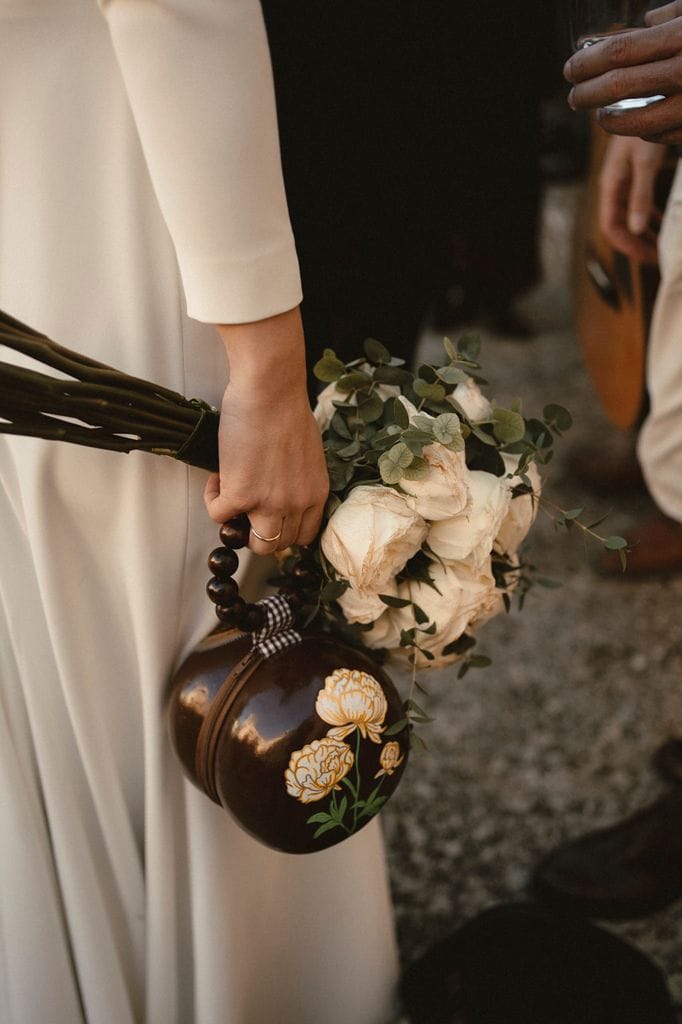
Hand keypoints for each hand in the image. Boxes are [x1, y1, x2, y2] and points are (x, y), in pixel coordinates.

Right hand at [204, 307, 328, 554]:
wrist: (270, 390)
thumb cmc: (286, 409)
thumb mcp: (307, 454)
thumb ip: (298, 478)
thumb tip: (278, 485)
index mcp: (316, 493)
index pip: (304, 535)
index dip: (284, 530)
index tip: (269, 517)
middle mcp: (297, 504)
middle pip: (279, 544)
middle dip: (259, 529)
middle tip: (245, 507)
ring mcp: (270, 503)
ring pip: (255, 543)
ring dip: (239, 525)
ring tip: (230, 496)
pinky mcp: (241, 496)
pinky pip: (220, 515)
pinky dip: (213, 500)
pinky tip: (216, 477)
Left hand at [564, 9, 681, 141]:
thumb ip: (671, 15)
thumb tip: (646, 23)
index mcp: (680, 37)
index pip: (619, 51)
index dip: (588, 62)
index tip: (571, 70)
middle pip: (618, 86)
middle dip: (587, 93)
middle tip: (574, 97)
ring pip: (635, 122)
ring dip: (609, 122)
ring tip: (600, 115)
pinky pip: (659, 135)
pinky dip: (642, 131)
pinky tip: (635, 123)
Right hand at [598, 135, 664, 261]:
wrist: (642, 97)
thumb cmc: (642, 128)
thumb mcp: (645, 164)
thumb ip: (640, 196)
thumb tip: (637, 227)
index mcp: (611, 186)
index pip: (611, 227)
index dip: (628, 245)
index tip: (649, 257)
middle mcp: (614, 186)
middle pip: (620, 224)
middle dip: (637, 242)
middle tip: (658, 255)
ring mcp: (624, 180)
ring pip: (629, 215)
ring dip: (643, 231)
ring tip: (661, 242)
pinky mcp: (636, 173)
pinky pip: (638, 202)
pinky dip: (649, 215)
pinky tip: (662, 220)